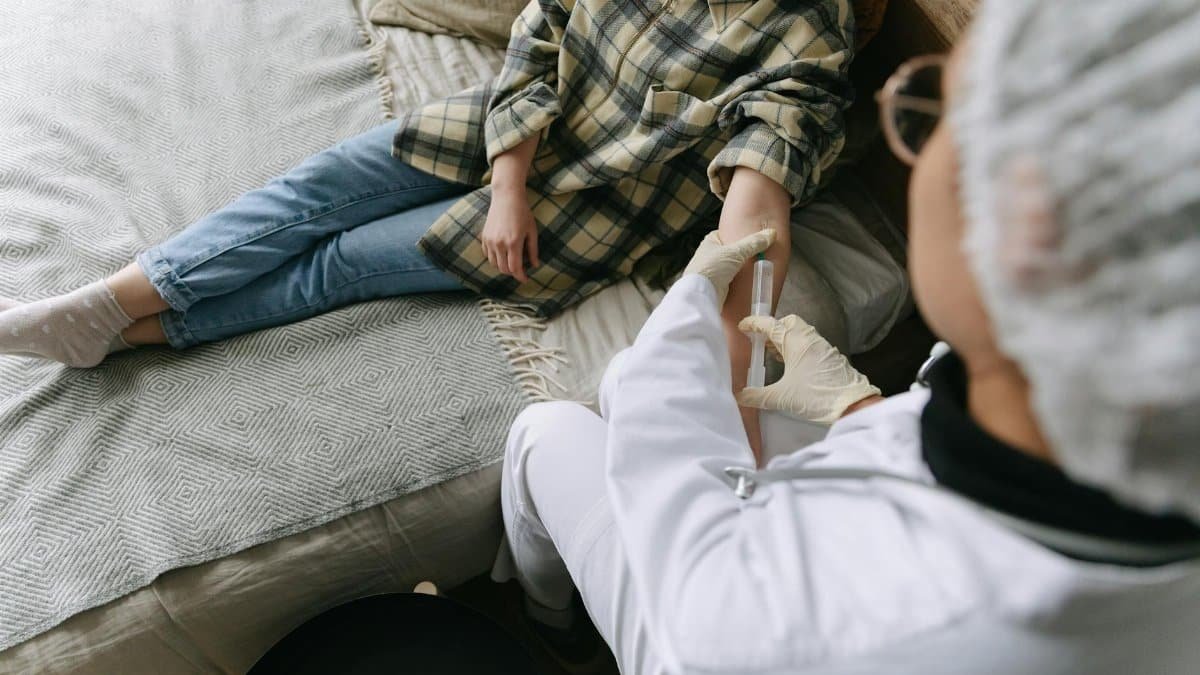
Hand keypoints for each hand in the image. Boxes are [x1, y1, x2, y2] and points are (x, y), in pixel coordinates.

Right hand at [481, 187, 538, 282]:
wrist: (506, 197)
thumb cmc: (523, 212)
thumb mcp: (532, 231)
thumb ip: (533, 250)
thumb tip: (535, 265)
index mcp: (513, 242)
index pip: (515, 268)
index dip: (520, 276)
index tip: (525, 279)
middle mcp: (499, 243)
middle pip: (504, 269)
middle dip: (512, 273)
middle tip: (520, 271)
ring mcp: (490, 240)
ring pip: (494, 264)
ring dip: (503, 267)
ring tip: (511, 262)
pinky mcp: (484, 237)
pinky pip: (487, 255)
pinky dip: (494, 258)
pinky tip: (502, 254)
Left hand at [682, 229, 775, 305]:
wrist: (700, 296)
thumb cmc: (710, 269)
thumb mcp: (736, 252)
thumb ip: (754, 243)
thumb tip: (770, 234)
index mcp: (709, 243)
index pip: (725, 234)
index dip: (737, 235)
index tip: (751, 237)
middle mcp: (709, 257)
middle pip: (730, 252)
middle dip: (743, 255)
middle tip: (758, 255)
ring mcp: (712, 273)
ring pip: (732, 268)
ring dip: (742, 270)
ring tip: (757, 269)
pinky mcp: (716, 287)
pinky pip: (732, 282)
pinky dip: (739, 283)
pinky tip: (749, 283)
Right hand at [736, 314, 881, 423]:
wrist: (853, 405)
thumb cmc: (815, 396)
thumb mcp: (782, 397)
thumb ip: (758, 396)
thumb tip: (739, 397)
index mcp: (795, 342)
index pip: (770, 324)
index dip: (754, 324)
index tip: (743, 327)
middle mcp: (809, 339)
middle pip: (789, 322)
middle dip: (774, 327)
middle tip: (763, 341)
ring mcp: (823, 347)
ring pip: (801, 333)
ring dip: (786, 339)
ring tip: (774, 354)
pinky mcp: (830, 357)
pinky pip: (810, 344)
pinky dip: (797, 348)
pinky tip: (792, 365)